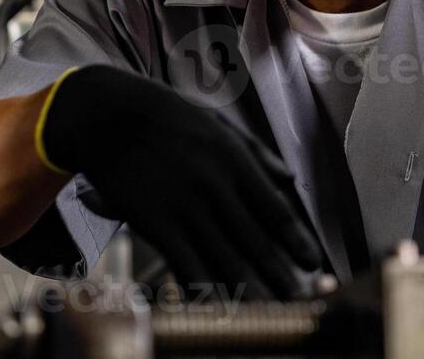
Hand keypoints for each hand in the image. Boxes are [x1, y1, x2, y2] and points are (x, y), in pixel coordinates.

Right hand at [39, 65, 322, 298]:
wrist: (111, 115)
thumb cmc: (167, 115)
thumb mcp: (218, 121)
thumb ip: (257, 151)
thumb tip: (289, 178)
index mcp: (235, 160)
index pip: (275, 209)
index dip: (296, 239)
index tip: (312, 260)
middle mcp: (216, 186)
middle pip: (255, 240)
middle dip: (281, 273)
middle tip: (300, 296)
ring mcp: (186, 207)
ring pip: (225, 258)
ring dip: (251, 288)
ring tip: (270, 307)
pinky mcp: (156, 223)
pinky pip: (185, 263)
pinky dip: (204, 288)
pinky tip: (219, 304)